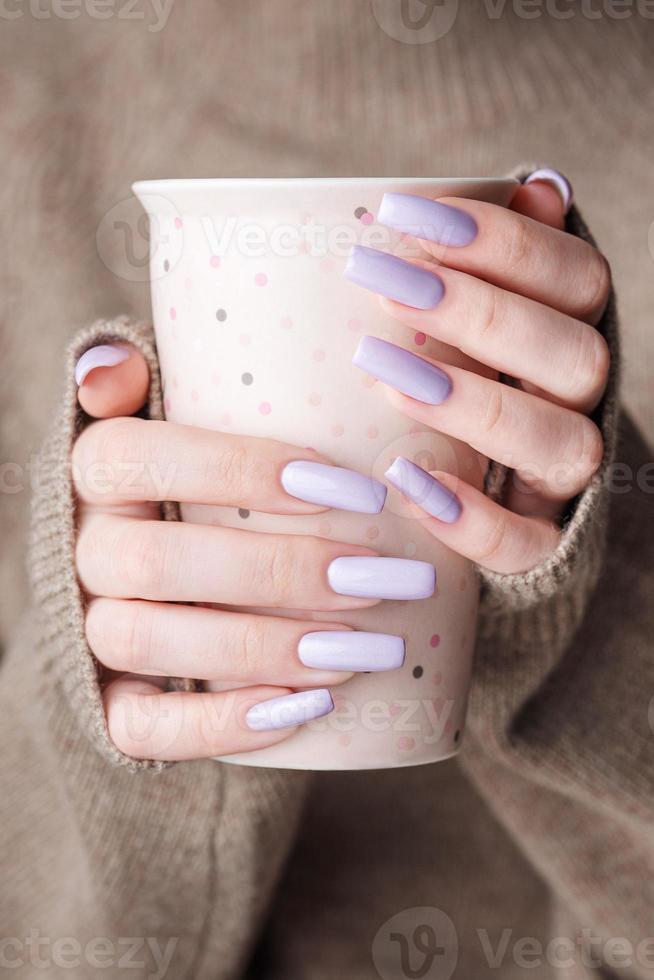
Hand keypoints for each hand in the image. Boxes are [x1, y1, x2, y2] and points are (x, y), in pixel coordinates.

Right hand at [73, 348, 426, 759]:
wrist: (158, 575)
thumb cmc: (198, 482)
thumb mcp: (183, 421)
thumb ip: (154, 386)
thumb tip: (112, 369)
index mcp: (96, 471)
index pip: (141, 456)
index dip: (243, 470)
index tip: (356, 491)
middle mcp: (82, 549)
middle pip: (157, 562)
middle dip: (281, 572)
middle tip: (383, 579)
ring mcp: (88, 628)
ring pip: (148, 641)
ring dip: (264, 648)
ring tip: (364, 649)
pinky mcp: (108, 699)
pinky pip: (140, 726)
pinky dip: (220, 725)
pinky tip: (304, 710)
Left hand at [345, 170, 609, 574]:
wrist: (498, 500)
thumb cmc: (474, 383)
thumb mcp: (483, 321)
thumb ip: (506, 263)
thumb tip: (539, 186)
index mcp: (573, 337)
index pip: (573, 278)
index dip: (501, 242)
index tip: (403, 213)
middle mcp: (582, 405)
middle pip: (571, 354)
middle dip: (479, 312)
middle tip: (380, 281)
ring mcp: (564, 482)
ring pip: (559, 443)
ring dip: (473, 404)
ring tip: (382, 371)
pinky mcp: (540, 547)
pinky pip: (526, 544)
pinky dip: (472, 519)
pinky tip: (404, 480)